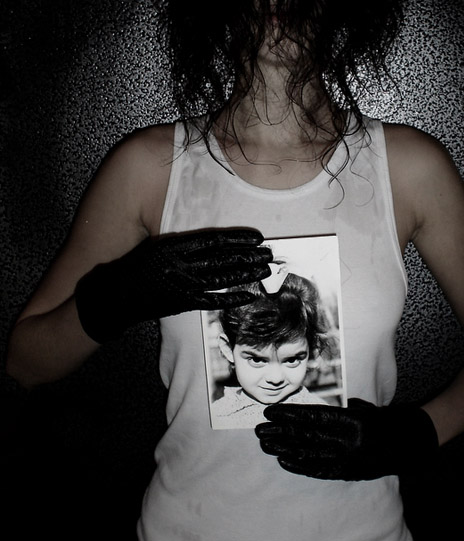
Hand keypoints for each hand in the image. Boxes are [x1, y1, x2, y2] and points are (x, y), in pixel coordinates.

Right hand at [75, 228, 271, 342]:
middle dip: (248, 256)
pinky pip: (213, 301)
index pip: (213, 240)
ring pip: (221, 279)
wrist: (116, 297)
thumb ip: (184, 245)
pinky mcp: (183, 303)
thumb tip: (216, 242)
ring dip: (245, 275)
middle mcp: (180, 265)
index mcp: (173, 247)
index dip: (238, 239)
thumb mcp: (158, 247)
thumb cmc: (138, 268)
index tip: (257, 237)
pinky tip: (250, 296)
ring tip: (265, 270)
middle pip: (222, 259)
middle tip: (270, 254)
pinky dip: (232, 299)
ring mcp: (182, 286)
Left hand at [255, 398, 438, 480]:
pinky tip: (284, 460)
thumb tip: (315, 410)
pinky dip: (300, 466)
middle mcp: (347, 442)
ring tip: (265, 444)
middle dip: (280, 432)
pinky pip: (320, 470)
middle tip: (259, 429)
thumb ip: (340, 408)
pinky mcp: (349, 473)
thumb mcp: (366, 408)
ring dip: (284, 448)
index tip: (270, 411)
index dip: (289, 414)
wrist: (413, 445)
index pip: (313, 416)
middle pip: (306, 436)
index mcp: (351, 421)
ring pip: (308, 454)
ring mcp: (347, 460)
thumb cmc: (388, 420)